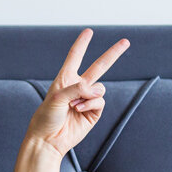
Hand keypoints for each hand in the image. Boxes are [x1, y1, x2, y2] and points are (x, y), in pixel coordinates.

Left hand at [24, 28, 129, 157]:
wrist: (48, 140)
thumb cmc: (46, 118)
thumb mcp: (56, 97)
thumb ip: (77, 88)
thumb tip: (98, 90)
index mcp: (64, 79)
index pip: (75, 57)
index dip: (82, 44)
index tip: (88, 32)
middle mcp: (77, 87)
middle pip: (99, 66)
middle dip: (113, 54)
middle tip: (125, 41)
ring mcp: (87, 100)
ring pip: (100, 88)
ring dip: (89, 95)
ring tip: (74, 105)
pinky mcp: (93, 112)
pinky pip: (100, 101)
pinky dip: (91, 104)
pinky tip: (78, 110)